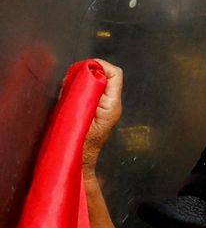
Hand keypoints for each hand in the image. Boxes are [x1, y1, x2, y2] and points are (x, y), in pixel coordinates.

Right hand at [81, 59, 122, 180]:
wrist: (80, 161)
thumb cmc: (79, 144)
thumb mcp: (79, 117)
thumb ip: (81, 95)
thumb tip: (81, 76)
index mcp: (112, 105)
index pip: (115, 74)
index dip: (99, 65)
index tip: (82, 68)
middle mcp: (111, 104)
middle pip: (105, 75)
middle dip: (87, 72)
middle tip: (71, 80)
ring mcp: (104, 107)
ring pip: (96, 83)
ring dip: (81, 81)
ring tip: (69, 90)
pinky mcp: (95, 110)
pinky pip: (89, 92)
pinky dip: (78, 89)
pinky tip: (68, 98)